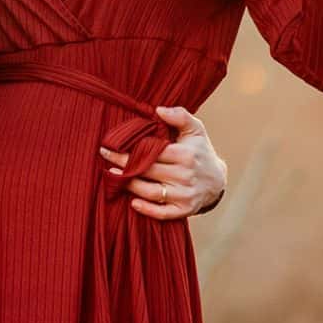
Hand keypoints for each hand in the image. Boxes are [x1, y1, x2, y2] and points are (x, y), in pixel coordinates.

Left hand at [102, 106, 227, 219]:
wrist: (217, 181)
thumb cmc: (200, 151)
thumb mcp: (196, 130)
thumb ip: (180, 116)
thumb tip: (158, 110)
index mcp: (185, 155)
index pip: (152, 152)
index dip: (130, 149)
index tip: (112, 145)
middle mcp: (185, 176)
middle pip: (148, 170)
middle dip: (124, 164)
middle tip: (106, 157)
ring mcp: (184, 195)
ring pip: (151, 191)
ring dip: (130, 185)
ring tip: (113, 176)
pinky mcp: (184, 210)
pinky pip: (162, 213)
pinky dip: (147, 209)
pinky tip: (132, 202)